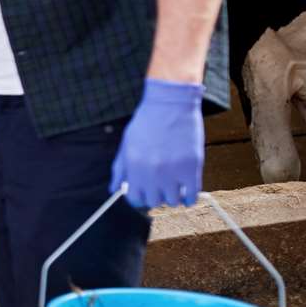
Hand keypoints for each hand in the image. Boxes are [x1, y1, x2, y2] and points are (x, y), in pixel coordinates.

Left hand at [110, 79, 204, 208]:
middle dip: (156, 196)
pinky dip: (190, 198)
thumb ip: (120, 169)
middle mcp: (152, 173)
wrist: (170, 104)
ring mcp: (173, 172)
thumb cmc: (147, 122)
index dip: (139, 197)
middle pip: (154, 202)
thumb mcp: (126, 145)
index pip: (134, 198)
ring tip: (174, 186)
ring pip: (172, 201)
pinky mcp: (191, 168)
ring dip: (173, 197)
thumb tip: (114, 189)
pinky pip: (192, 196)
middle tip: (160, 187)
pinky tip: (187, 191)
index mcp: (133, 168)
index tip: (145, 193)